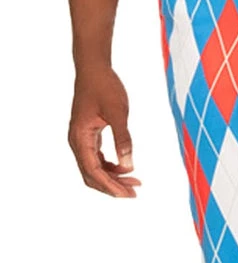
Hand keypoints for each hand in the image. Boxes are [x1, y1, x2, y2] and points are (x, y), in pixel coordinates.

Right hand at [68, 65, 140, 197]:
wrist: (94, 68)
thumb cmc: (104, 87)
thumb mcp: (118, 113)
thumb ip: (123, 139)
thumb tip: (128, 166)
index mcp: (80, 138)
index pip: (93, 171)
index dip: (111, 186)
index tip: (128, 194)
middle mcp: (77, 141)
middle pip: (91, 175)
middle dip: (112, 187)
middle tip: (134, 193)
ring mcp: (81, 139)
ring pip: (94, 169)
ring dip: (113, 178)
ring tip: (135, 183)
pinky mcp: (88, 136)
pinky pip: (97, 159)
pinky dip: (110, 168)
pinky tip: (126, 169)